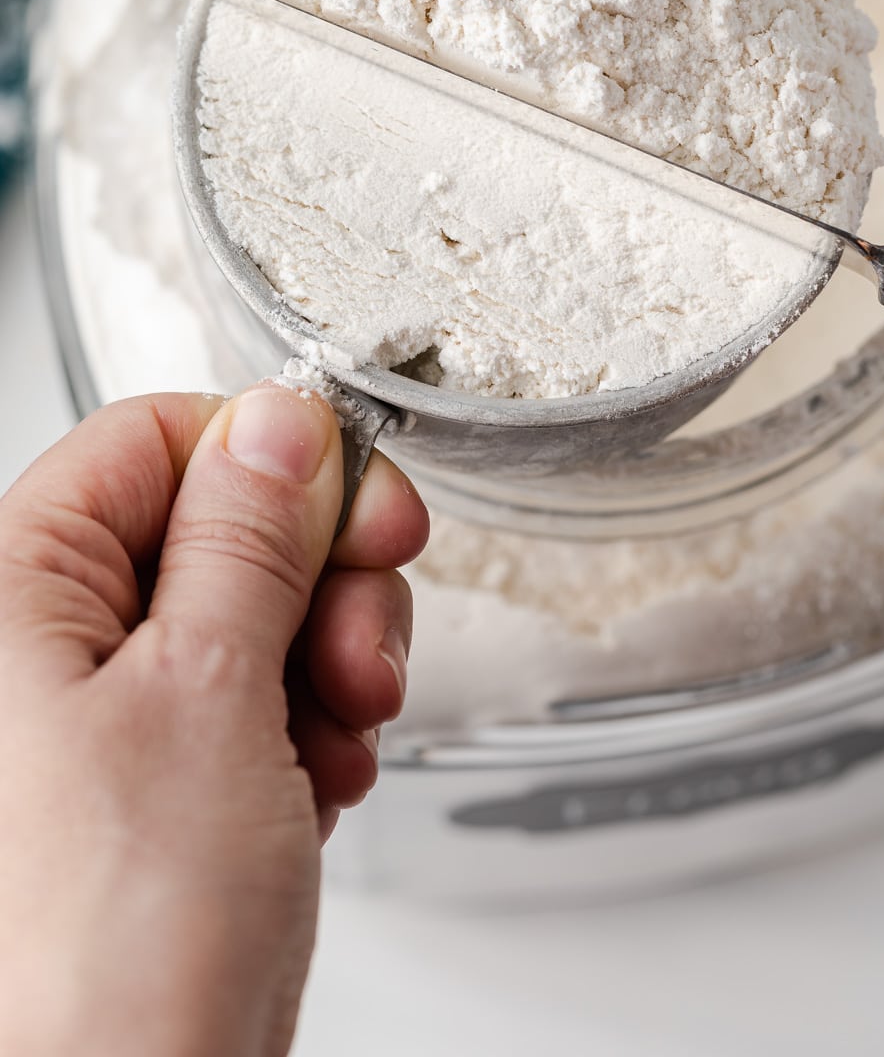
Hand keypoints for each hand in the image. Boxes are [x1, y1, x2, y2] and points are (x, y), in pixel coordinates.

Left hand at [0, 386, 427, 1056]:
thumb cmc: (110, 950)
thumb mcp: (208, 692)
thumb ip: (249, 533)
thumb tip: (281, 420)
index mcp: (12, 593)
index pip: (156, 441)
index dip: (273, 459)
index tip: (361, 507)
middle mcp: (38, 653)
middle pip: (215, 529)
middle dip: (317, 582)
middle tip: (353, 648)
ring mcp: (93, 728)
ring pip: (246, 618)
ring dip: (325, 667)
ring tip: (339, 737)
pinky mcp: (145, 795)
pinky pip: (245, 708)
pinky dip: (305, 734)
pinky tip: (318, 787)